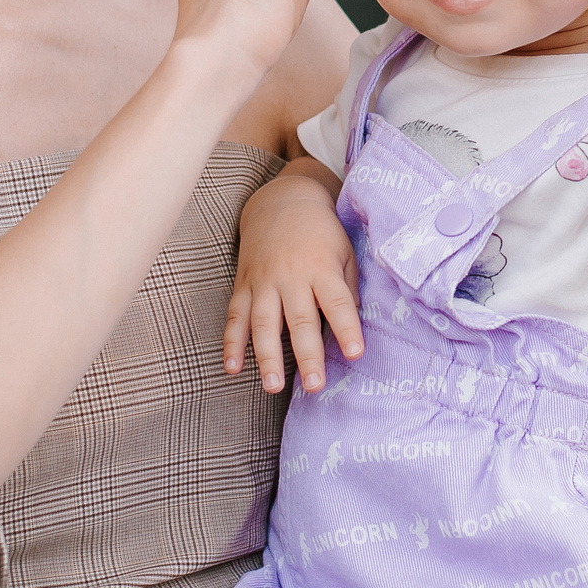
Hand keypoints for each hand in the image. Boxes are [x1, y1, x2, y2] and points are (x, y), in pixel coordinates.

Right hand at [224, 172, 363, 393]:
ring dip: (267, 356)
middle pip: (299, 319)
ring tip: (273, 386)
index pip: (337, 303)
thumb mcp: (345, 252)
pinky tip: (233, 368)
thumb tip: (351, 326)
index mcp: (322, 268)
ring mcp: (263, 281)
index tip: (356, 353)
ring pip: (263, 322)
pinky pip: (235, 316)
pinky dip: (232, 343)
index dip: (347, 328)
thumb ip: (348, 288)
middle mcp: (291, 276)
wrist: (282, 201)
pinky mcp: (243, 284)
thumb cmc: (322, 232)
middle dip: (307, 355)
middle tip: (314, 386)